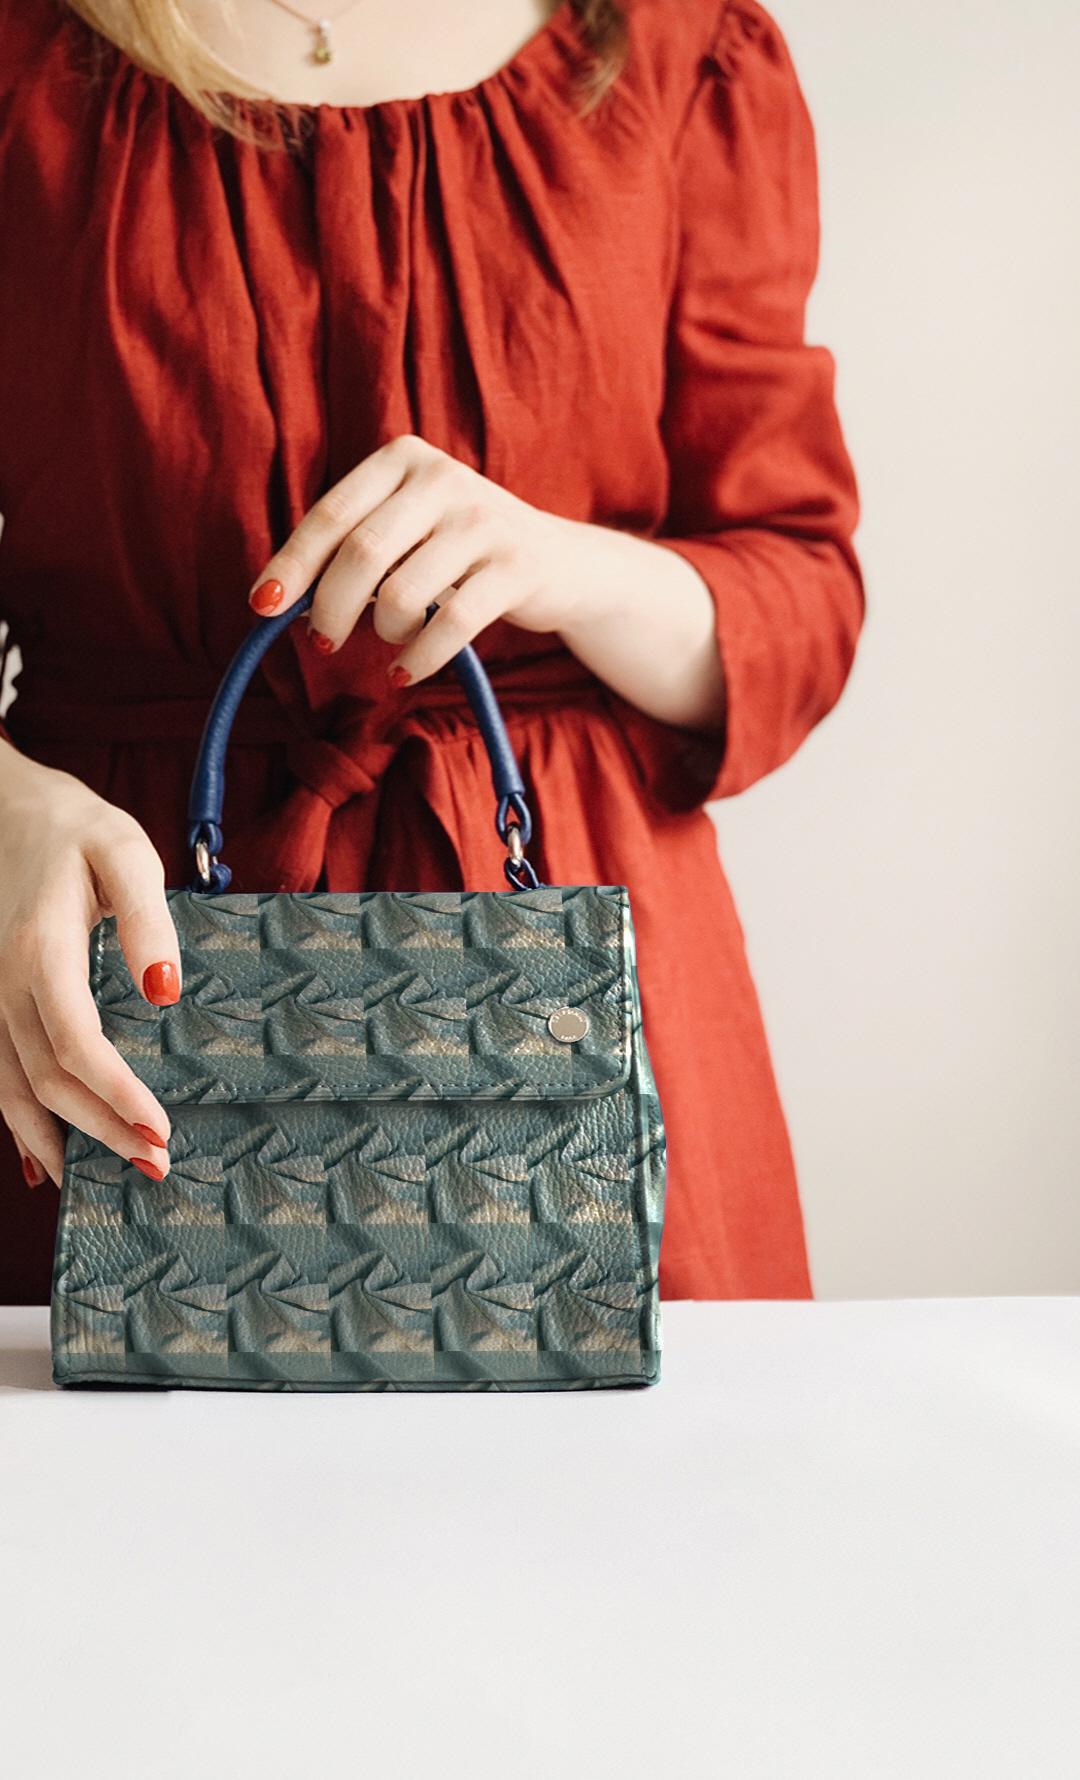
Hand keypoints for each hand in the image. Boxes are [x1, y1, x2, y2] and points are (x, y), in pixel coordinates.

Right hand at [0, 744, 177, 1188]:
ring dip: (59, 1139)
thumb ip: (146, 921)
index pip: (75, 1044)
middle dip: (100, 1130)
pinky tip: (44, 1159)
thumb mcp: (125, 852)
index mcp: (41, 951)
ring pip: (13, 1088)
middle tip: (155, 1167)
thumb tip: (165, 994)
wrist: (8, 806)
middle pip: (47, 1079)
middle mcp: (4, 984)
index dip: (115, 1096)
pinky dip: (18, 1122)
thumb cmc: (76, 826)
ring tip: (104, 1179)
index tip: (158, 1130)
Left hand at [246, 434, 595, 684]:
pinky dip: (417, 658)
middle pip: (361, 554)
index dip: (291, 565)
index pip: (331, 515)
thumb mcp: (407, 528)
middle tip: (325, 641)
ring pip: (402, 594)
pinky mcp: (516, 566)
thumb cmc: (460, 552)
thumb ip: (352, 547)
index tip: (262, 608)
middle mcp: (443, 479)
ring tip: (390, 641)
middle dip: (331, 608)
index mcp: (403, 458)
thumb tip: (277, 599)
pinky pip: (451, 624)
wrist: (560, 563)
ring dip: (383, 633)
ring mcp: (484, 521)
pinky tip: (403, 672)